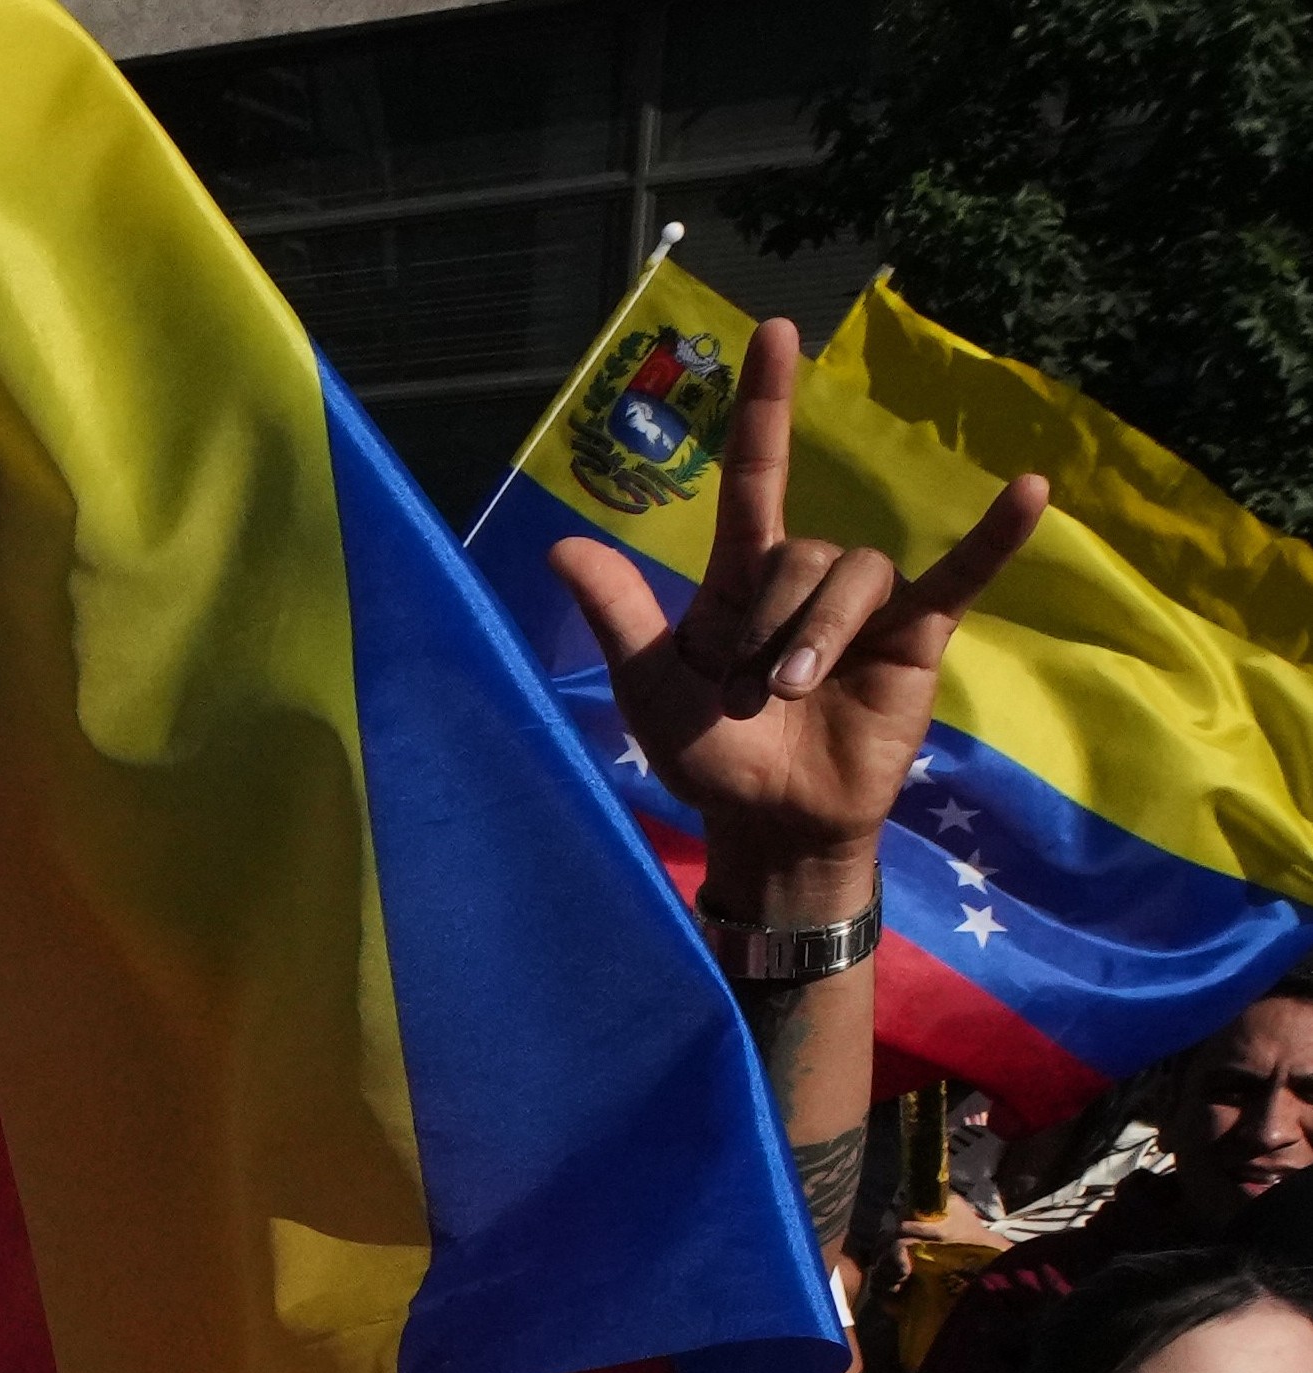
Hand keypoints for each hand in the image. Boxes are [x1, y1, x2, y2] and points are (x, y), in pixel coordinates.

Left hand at [548, 317, 1043, 890]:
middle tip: (746, 696)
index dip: (767, 405)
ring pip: (855, 575)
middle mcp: (806, 579)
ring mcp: (867, 604)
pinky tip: (1031, 490)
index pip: (756, 475)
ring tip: (791, 696)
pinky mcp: (918, 635)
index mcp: (741, 580)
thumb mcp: (647, 686)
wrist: (770, 822)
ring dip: (819, 637)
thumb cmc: (707, 755)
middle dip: (772, 626)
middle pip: (802, 553)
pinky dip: (993, 538)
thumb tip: (561, 545)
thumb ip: (618, 612)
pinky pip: (960, 577)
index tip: (777, 331)